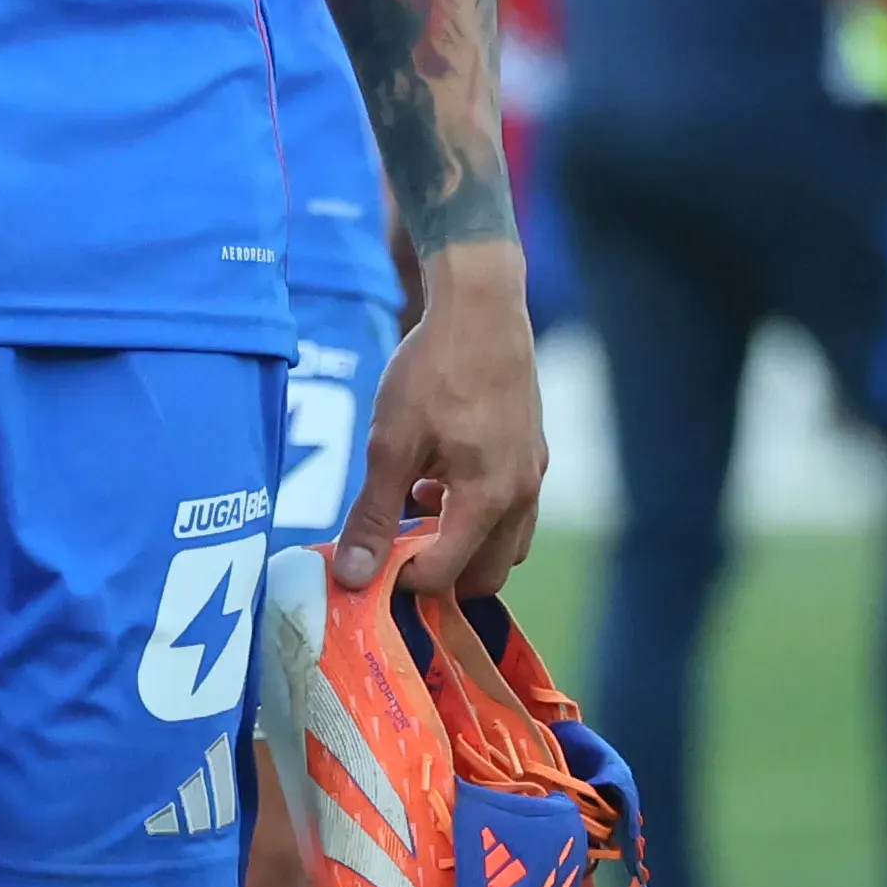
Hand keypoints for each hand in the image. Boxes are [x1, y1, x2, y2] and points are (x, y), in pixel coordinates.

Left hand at [336, 246, 543, 598]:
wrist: (481, 306)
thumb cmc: (434, 371)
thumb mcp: (391, 444)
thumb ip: (372, 514)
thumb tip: (352, 576)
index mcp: (488, 501)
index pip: (446, 576)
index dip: (403, 580)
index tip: (371, 564)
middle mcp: (522, 496)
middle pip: (487, 574)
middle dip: (443, 573)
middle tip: (397, 549)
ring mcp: (533, 472)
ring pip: (506, 542)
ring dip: (464, 542)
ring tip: (418, 505)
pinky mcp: (533, 449)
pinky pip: (513, 507)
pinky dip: (479, 510)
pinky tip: (441, 473)